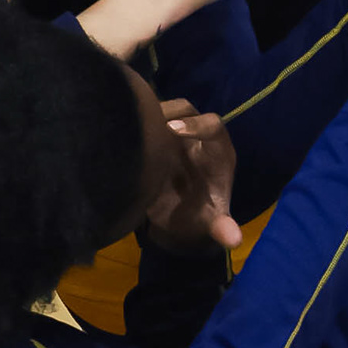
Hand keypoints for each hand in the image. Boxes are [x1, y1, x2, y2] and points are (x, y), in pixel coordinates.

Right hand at [139, 101, 242, 252]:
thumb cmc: (201, 217)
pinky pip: (142, 121)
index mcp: (217, 151)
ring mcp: (173, 133)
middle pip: (185, 108)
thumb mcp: (211, 224)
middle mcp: (197, 136)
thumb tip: (232, 239)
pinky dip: (131, 122)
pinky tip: (114, 132)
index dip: (196, 124)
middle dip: (169, 112)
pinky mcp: (153, 136)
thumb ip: (221, 227)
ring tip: (128, 126)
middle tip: (146, 123)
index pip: (213, 125)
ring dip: (146, 114)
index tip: (173, 130)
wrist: (180, 220)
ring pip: (161, 110)